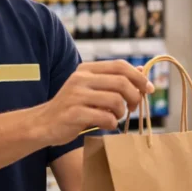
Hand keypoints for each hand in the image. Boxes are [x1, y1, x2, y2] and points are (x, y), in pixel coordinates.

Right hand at [36, 60, 153, 145]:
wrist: (43, 123)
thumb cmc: (72, 107)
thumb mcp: (90, 88)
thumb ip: (112, 80)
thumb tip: (141, 71)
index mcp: (86, 69)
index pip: (120, 65)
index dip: (139, 77)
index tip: (149, 89)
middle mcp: (80, 79)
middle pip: (121, 82)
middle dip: (134, 96)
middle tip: (133, 107)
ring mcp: (76, 96)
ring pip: (116, 101)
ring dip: (122, 112)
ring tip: (116, 117)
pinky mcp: (74, 114)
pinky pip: (105, 118)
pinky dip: (112, 124)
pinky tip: (107, 125)